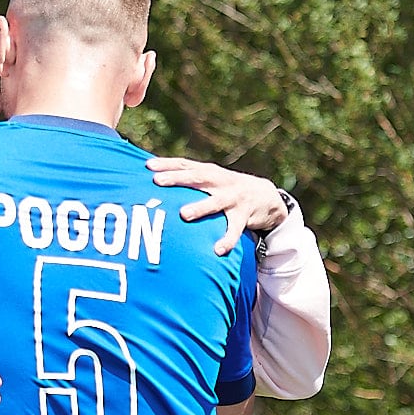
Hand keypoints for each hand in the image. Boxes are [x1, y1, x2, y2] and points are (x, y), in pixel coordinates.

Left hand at [147, 157, 287, 255]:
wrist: (266, 196)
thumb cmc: (227, 188)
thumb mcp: (210, 179)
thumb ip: (189, 177)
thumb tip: (154, 178)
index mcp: (209, 172)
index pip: (185, 164)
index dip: (167, 164)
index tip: (147, 165)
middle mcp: (220, 182)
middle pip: (197, 178)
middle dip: (177, 178)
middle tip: (158, 182)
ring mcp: (233, 198)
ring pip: (215, 202)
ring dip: (200, 207)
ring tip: (184, 214)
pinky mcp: (244, 215)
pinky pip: (234, 229)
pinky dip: (227, 240)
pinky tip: (218, 250)